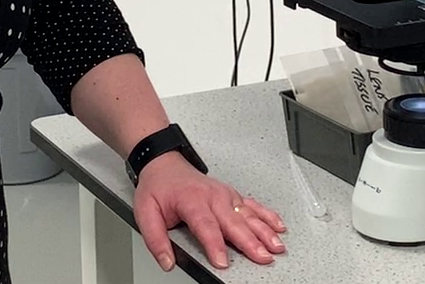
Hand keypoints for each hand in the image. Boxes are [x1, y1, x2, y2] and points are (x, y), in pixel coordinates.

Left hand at [134, 155, 286, 271]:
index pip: (206, 226)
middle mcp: (212, 196)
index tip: (223, 261)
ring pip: (248, 215)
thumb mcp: (146, 212)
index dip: (215, 245)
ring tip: (276, 246)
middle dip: (250, 242)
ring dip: (264, 231)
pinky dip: (268, 216)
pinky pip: (253, 205)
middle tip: (263, 258)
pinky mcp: (232, 194)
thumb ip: (155, 240)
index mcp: (191, 200)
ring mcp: (225, 194)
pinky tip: (278, 227)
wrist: (163, 163)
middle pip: (234, 222)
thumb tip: (167, 262)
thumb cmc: (158, 187)